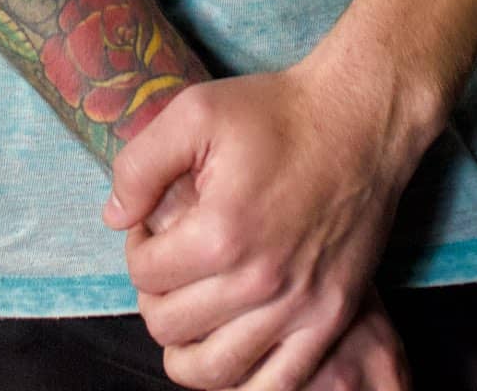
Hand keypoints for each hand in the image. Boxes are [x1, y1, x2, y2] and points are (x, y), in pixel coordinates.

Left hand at [102, 52, 434, 390]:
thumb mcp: (193, 112)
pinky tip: (230, 346)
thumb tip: (114, 217)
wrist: (362, 119)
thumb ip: (139, 165)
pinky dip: (243, 380)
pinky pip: (278, 385)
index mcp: (221, 233)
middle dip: (157, 294)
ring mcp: (301, 306)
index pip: (145, 276)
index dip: (138, 247)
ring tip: (192, 308)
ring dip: (187, 344)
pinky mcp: (332, 316)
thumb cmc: (278, 112)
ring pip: (213, 370)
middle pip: (169, 327)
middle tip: (173, 262)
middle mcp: (260, 281)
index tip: (156, 225)